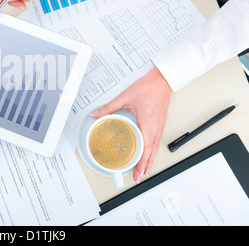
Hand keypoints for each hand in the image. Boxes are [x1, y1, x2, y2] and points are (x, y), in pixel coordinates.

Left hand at [89, 67, 172, 182]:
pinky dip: (153, 150)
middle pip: (151, 152)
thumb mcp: (124, 97)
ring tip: (144, 170)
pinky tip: (149, 152)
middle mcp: (155, 127)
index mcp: (147, 123)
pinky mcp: (161, 122)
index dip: (140, 163)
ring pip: (155, 148)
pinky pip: (157, 140)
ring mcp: (160, 125)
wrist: (162, 79)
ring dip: (150, 160)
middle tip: (138, 176)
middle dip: (145, 166)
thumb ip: (108, 108)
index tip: (136, 172)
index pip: (144, 148)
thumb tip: (96, 114)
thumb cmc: (147, 87)